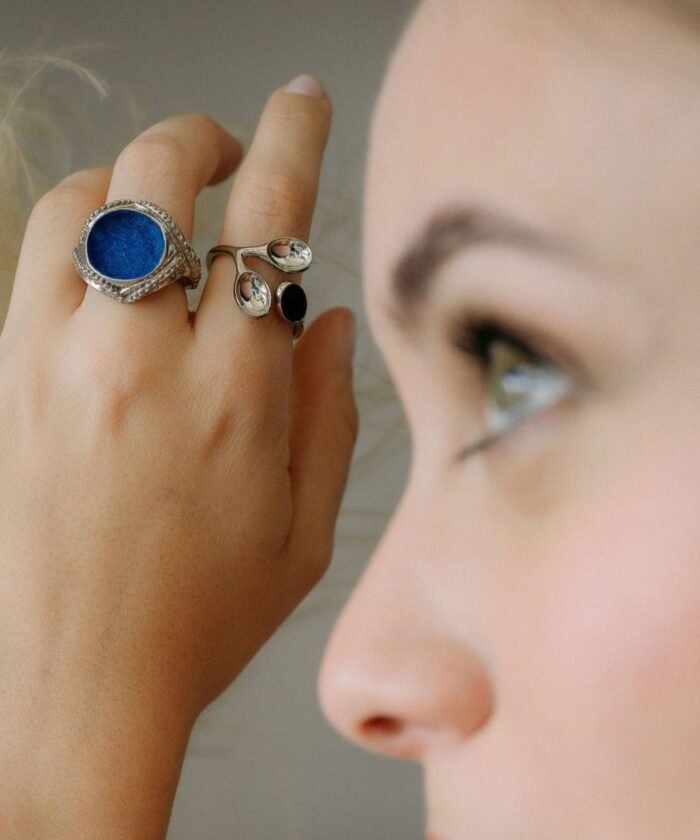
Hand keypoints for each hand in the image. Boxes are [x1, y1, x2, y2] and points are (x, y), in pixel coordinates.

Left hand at [0, 81, 356, 837]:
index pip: (268, 222)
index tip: (302, 103)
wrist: (67, 687)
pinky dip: (78, 230)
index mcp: (236, 396)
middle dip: (205, 137)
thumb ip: (328, 414)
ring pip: (86, 203)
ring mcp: (56, 363)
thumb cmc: (197, 620)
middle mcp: (142, 361)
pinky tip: (110, 265)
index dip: (292, 139)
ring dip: (134, 179)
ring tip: (164, 203)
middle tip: (230, 148)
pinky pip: (35, 259)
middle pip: (162, 178)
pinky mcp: (3, 380)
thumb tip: (321, 322)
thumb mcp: (303, 532)